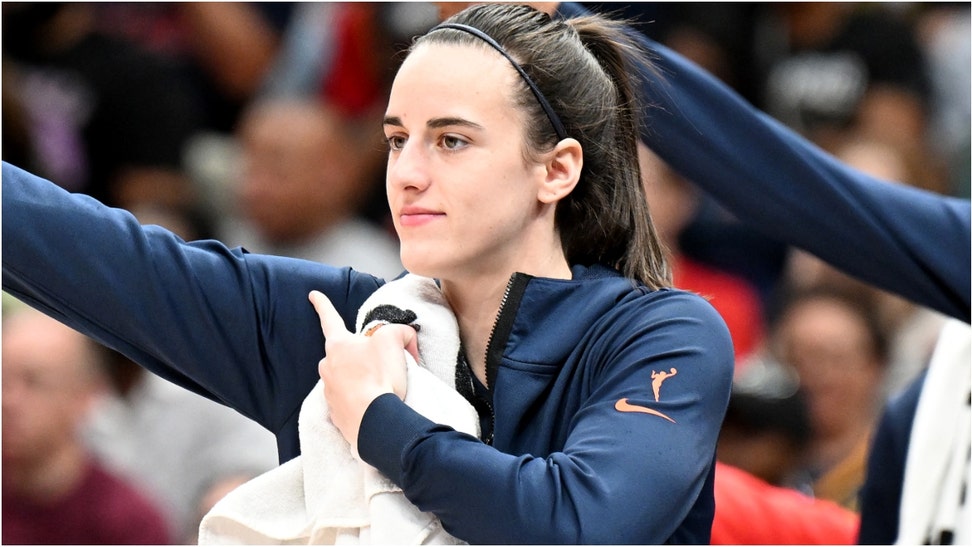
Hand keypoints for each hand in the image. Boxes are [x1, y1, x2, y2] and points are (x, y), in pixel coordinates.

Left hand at [309, 291, 414, 447]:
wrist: (375, 421)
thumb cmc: (379, 376)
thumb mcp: (394, 340)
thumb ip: (399, 331)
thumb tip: (404, 339)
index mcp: (338, 345)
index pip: (330, 318)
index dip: (323, 304)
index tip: (313, 295)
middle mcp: (328, 366)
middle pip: (345, 353)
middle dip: (361, 355)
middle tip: (384, 364)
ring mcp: (330, 391)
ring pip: (348, 377)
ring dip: (363, 378)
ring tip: (384, 386)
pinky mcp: (337, 413)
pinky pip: (350, 400)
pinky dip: (363, 399)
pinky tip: (377, 402)